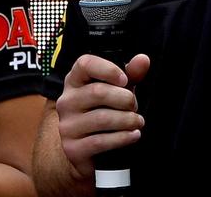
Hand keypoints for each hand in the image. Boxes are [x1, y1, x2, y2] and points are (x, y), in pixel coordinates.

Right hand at [54, 53, 148, 178]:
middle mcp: (67, 101)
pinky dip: (123, 138)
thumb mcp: (116, 91)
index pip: (84, 64)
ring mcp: (67, 125)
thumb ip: (130, 75)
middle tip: (134, 106)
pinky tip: (134, 135)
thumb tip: (143, 59)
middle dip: (125, 99)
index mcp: (75, 81)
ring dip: (127, 120)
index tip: (125, 80)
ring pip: (102, 118)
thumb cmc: (103, 112)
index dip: (108, 69)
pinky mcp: (73, 148)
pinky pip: (101, 141)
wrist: (88, 151)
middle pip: (97, 92)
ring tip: (138, 122)